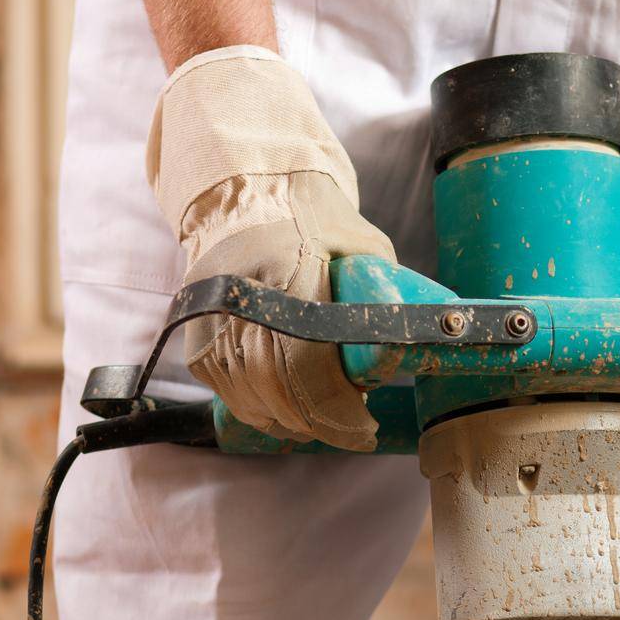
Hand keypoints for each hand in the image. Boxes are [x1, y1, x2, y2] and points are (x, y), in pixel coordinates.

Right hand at [147, 47, 395, 449]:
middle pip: (279, 393)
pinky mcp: (197, 334)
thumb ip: (383, 291)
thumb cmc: (312, 217)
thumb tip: (422, 336)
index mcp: (291, 279)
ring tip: (317, 425)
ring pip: (250, 399)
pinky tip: (282, 413)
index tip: (362, 427)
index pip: (309, 368)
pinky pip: (226, 390)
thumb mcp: (362, 244)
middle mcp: (245, 303)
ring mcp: (215, 321)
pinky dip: (256, 410)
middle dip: (319, 424)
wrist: (245, 187)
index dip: (337, 410)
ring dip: (288, 423)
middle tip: (347, 432)